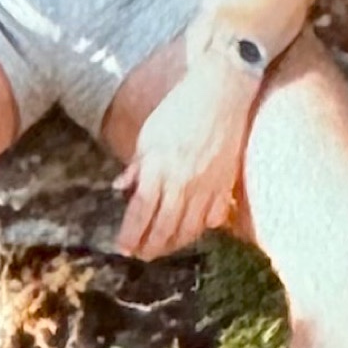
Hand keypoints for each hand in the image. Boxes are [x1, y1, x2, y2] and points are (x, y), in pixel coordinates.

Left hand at [114, 67, 258, 259]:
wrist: (222, 93)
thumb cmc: (181, 108)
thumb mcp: (150, 133)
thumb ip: (137, 165)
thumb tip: (121, 189)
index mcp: (159, 166)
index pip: (141, 211)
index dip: (131, 234)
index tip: (123, 247)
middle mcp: (183, 181)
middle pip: (164, 227)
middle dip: (150, 247)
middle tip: (140, 254)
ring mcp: (207, 185)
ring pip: (189, 229)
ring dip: (173, 244)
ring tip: (161, 248)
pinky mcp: (226, 184)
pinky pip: (213, 218)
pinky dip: (200, 229)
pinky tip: (190, 231)